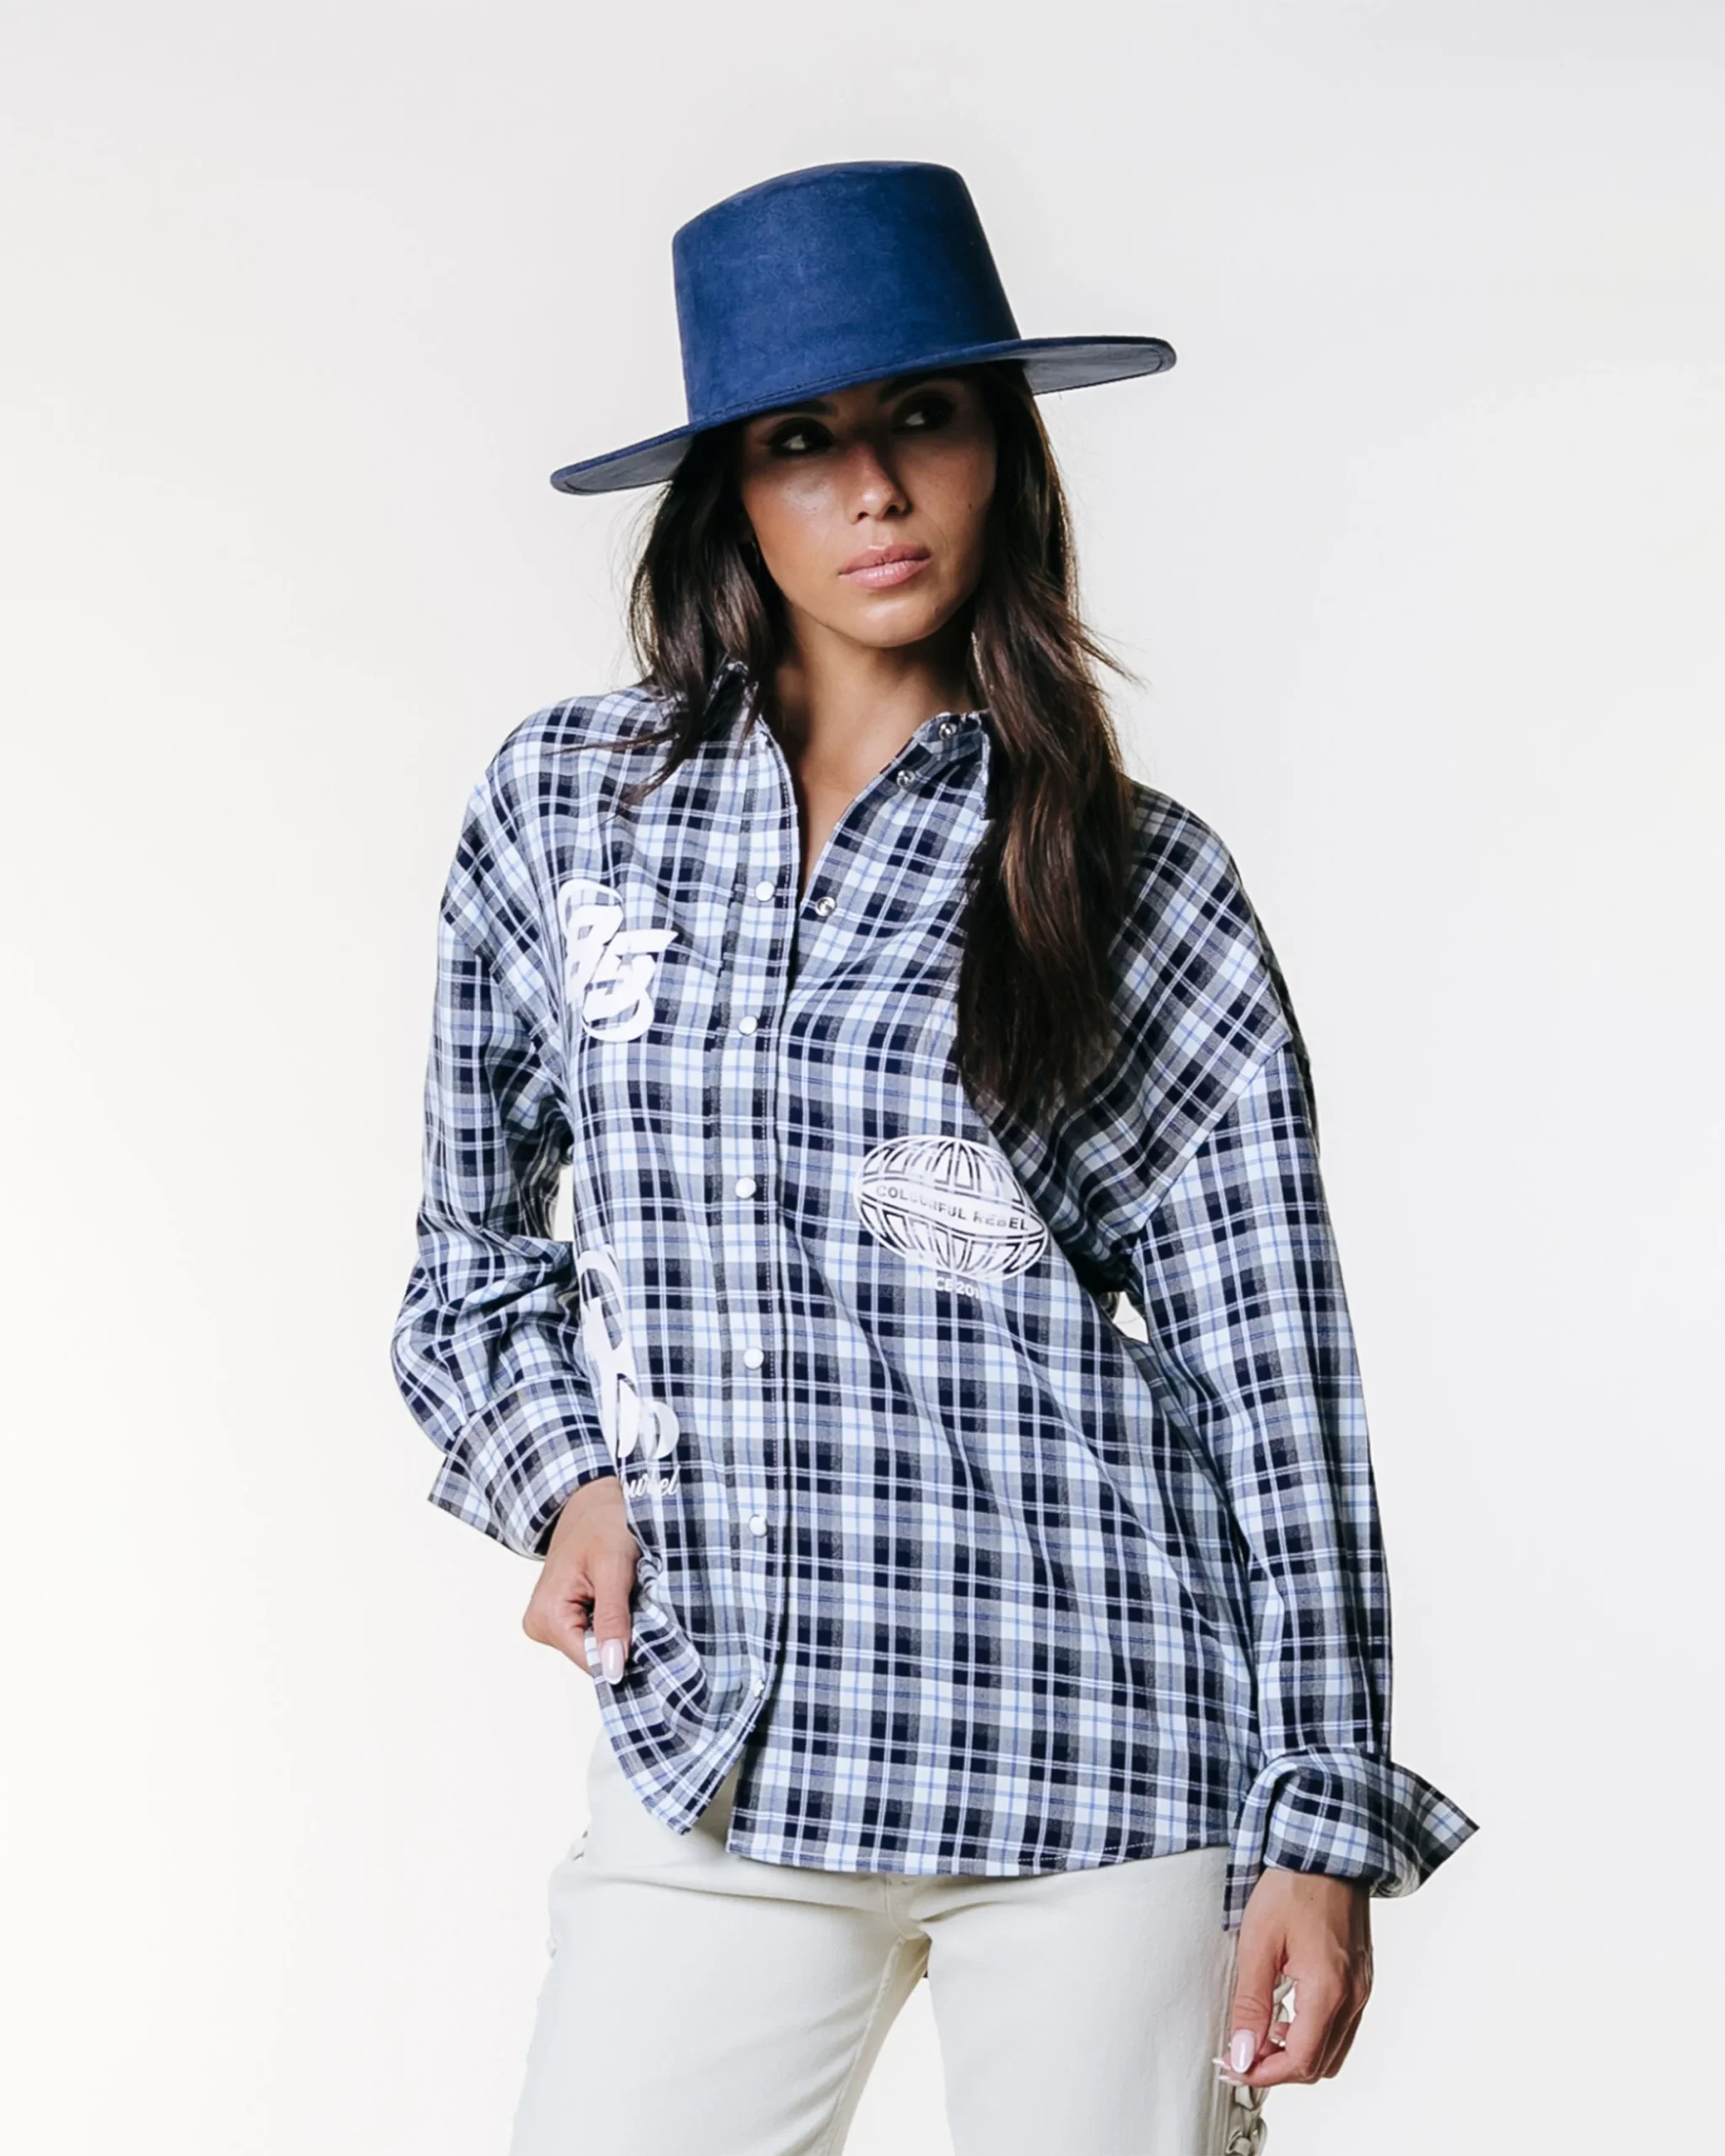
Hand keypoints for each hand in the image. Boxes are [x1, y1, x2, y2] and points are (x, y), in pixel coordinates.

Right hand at [522, 1474, 639, 1684]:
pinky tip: (622, 1597)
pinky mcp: (564, 1614)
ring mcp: (551, 1620)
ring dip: (620, 1627)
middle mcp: (541, 1623)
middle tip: (639, 1603)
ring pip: (597, 1645)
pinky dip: (615, 1619)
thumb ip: (612, 1619)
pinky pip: (595, 1631)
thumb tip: (613, 1668)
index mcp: (546, 1615)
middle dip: (622, 1637)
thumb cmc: (602, 1519)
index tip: (652, 1639)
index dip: (624, 1654)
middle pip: (593, 1655)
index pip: (590, 1662)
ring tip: (629, 1595)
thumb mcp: (614, 1567)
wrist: (596, 1496)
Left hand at [1220, 1868, 1373, 2087]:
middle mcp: (1354, 1998)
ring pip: (1334, 2052)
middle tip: (1241, 2054)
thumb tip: (1242, 2053)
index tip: (1234, 2066)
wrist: (1327, 1850)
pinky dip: (1314, 2035)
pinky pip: (1342, 2029)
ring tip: (1260, 2035)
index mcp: (1329, 1991)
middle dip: (1278, 2069)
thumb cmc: (1292, 1887)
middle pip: (1319, 2065)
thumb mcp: (1259, 1943)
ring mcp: (1363, 1990)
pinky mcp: (1363, 1980)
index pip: (1300, 2061)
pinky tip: (1286, 2015)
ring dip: (1297, 2055)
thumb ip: (1251, 2004)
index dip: (1264, 2073)